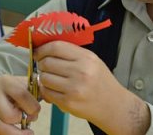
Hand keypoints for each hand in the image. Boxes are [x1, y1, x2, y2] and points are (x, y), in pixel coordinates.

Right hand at [0, 75, 39, 134]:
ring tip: (27, 133)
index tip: (36, 110)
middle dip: (23, 120)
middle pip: (9, 115)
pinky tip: (17, 132)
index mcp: (6, 82)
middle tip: (29, 119)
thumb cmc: (13, 88)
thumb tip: (50, 98)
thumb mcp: (23, 83)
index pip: (21, 95)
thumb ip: (37, 90)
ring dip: (18, 134)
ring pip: (1, 128)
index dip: (32, 107)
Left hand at [35, 41, 149, 134]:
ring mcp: (74, 88)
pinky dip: (45, 90)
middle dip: (41, 63)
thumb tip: (46, 48)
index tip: (38, 52)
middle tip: (44, 66)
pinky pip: (46, 92)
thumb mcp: (92, 60)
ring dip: (43, 77)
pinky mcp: (68, 102)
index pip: (56, 47)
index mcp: (86, 58)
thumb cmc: (101, 81)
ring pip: (44, 77)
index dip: (42, 49)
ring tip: (51, 78)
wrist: (114, 105)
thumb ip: (71, 53)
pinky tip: (53, 89)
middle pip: (47, 62)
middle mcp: (80, 72)